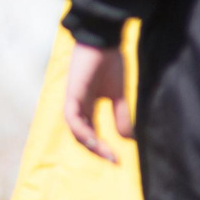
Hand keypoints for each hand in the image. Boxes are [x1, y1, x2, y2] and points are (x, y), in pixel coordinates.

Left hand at [64, 43, 132, 162]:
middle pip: (81, 135)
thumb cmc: (109, 62)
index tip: (117, 160)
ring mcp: (73, 99)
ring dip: (90, 144)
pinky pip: (72, 117)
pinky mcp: (72, 93)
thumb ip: (120, 115)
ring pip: (75, 129)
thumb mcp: (118, 94)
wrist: (104, 39)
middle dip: (96, 150)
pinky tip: (94, 139)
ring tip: (106, 154)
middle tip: (112, 161)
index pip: (90, 132)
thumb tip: (128, 139)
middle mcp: (77, 105)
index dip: (101, 147)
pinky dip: (82, 130)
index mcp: (86, 106)